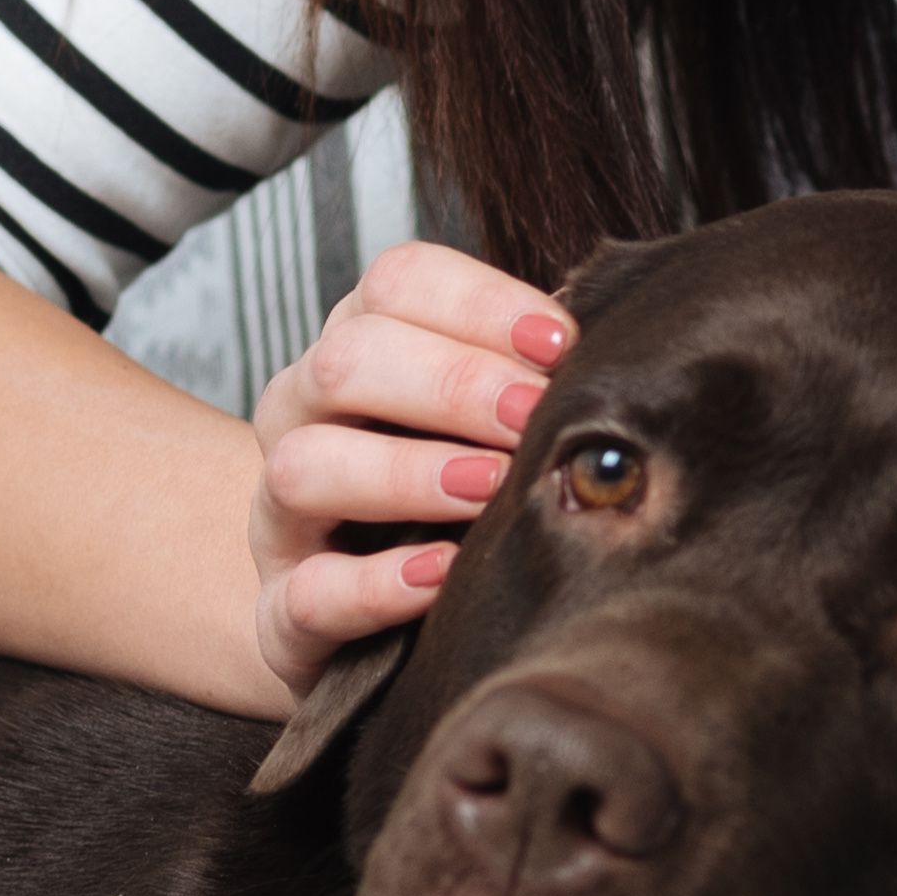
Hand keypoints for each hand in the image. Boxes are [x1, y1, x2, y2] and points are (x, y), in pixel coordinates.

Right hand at [246, 241, 568, 696]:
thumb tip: (615, 360)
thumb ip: (532, 382)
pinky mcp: (284, 611)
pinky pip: (308, 594)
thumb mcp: (491, 424)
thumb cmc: (458, 492)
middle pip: (346, 360)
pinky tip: (440, 574)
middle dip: (451, 382)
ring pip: (304, 467)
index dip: (479, 304)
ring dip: (406, 473)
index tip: (560, 343)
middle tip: (531, 416)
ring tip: (488, 488)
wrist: (370, 609)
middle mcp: (304, 418)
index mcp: (359, 348)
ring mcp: (281, 516)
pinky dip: (375, 584)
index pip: (396, 284)